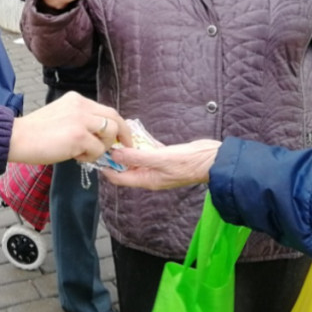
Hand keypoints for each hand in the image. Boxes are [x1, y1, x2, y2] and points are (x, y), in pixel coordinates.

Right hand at [8, 92, 130, 164]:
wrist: (16, 138)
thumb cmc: (34, 133)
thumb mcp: (61, 117)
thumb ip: (81, 121)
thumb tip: (99, 137)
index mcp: (77, 100)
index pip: (106, 110)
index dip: (118, 125)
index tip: (121, 138)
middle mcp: (81, 105)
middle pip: (115, 118)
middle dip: (123, 135)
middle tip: (122, 149)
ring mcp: (81, 119)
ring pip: (110, 133)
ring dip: (102, 148)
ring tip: (84, 153)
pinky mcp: (79, 135)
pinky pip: (97, 149)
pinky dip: (90, 157)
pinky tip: (75, 157)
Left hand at [102, 139, 219, 189]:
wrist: (213, 160)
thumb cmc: (189, 163)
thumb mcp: (161, 158)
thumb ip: (137, 157)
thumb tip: (115, 154)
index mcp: (146, 180)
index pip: (118, 178)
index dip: (106, 167)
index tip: (98, 153)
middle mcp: (149, 175)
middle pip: (125, 167)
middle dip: (115, 155)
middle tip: (107, 140)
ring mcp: (157, 166)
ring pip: (136, 158)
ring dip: (127, 147)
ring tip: (119, 134)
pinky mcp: (164, 157)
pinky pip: (148, 151)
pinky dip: (141, 142)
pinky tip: (135, 131)